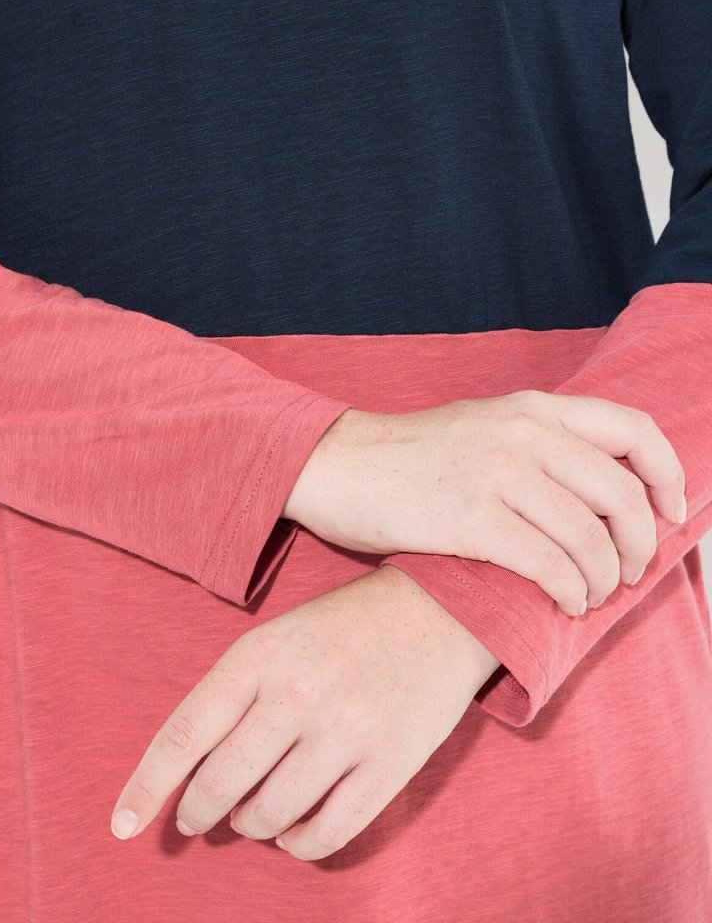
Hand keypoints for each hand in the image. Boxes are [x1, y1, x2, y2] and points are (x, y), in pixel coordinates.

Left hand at [109, 564, 500, 860]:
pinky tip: (293, 832)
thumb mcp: (278, 637)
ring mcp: (346, 731)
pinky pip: (325, 834)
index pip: (185, 734)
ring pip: (268, 815)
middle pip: (219, 784)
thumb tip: (188, 774)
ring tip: (252, 814)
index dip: (146, 787)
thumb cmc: (345, 627)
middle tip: (197, 818)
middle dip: (197, 813)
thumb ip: (234, 695)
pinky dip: (298, 845)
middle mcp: (298, 693)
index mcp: (261, 654)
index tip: (122, 825)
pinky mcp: (389, 765)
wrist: (441, 609)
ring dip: (249, 825)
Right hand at [282, 389, 686, 615]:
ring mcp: (497, 473)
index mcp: (533, 407)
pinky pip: (548, 564)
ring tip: (590, 595)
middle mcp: (523, 433)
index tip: (671, 512)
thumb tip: (601, 488)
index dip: (667, 475)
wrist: (339, 463)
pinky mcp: (469, 518)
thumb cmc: (411, 454)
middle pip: (621, 494)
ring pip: (589, 537)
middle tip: (630, 572)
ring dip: (603, 578)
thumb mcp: (485, 424)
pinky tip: (564, 602)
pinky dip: (568, 591)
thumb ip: (540, 441)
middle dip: (640, 544)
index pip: (633, 430)